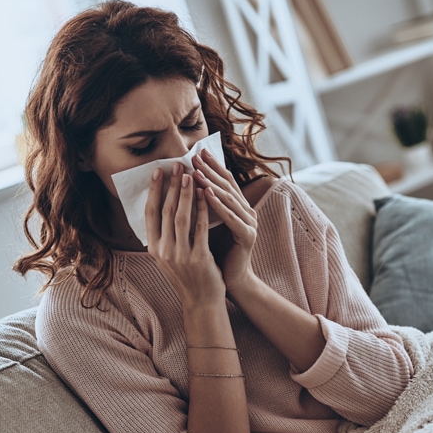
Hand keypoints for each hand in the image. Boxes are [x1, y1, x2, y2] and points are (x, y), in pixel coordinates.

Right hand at [146, 162, 225, 307]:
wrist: (202, 301)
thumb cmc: (188, 275)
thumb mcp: (169, 256)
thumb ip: (165, 235)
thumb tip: (163, 204)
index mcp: (154, 248)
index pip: (150, 213)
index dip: (153, 191)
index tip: (157, 171)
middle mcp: (163, 251)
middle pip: (165, 211)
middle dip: (171, 185)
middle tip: (176, 165)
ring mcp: (179, 255)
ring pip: (180, 217)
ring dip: (185, 193)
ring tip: (190, 174)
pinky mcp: (198, 258)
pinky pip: (200, 228)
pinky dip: (202, 209)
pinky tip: (206, 194)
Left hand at [192, 149, 257, 294]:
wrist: (231, 281)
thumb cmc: (216, 254)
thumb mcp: (206, 226)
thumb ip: (202, 208)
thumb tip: (183, 188)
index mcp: (238, 208)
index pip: (223, 181)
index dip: (211, 166)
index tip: (196, 151)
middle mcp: (246, 212)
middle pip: (227, 185)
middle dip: (209, 169)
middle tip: (194, 155)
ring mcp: (249, 223)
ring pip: (228, 198)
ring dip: (211, 183)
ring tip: (196, 170)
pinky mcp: (247, 235)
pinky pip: (230, 217)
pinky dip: (218, 204)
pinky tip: (206, 193)